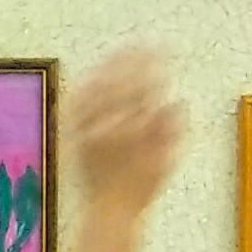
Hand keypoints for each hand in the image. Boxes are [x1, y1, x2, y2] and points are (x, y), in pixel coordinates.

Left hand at [71, 45, 185, 213]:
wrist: (110, 208)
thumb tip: (176, 101)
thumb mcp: (167, 160)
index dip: (153, 65)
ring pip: (98, 89)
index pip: (145, 86)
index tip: (162, 50)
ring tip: (122, 50)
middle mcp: (110, 126)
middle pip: (121, 82)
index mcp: (136, 130)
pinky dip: (85, 86)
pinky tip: (92, 75)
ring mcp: (89, 129)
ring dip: (112, 66)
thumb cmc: (143, 186)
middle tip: (145, 43)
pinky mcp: (74, 135)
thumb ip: (171, 129)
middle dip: (135, 59)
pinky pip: (77, 104)